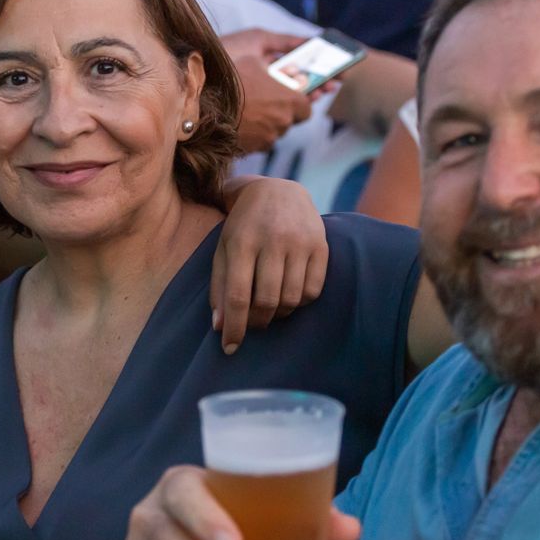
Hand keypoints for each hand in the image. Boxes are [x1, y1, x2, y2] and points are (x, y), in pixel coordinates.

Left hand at [213, 177, 327, 352]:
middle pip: (266, 301)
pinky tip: (289, 295)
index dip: (234, 327)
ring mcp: (300, 241)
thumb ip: (219, 286)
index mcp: (241, 241)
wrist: (278, 191)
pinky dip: (300, 302)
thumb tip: (219, 327)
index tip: (230, 349)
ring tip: (270, 308)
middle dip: (257, 323)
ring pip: (291, 299)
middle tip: (253, 324)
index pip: (237, 295)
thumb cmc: (244, 226)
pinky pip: (313, 290)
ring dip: (279, 314)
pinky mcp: (321, 245)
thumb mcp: (224, 249)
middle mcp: (272, 240)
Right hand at [222, 28, 312, 152]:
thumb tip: (301, 44)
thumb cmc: (226, 75)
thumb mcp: (253, 52)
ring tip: (247, 106)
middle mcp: (281, 123)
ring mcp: (265, 139)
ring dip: (265, 120)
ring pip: (272, 130)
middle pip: (289, 119)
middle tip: (265, 96)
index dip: (299, 99)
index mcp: (289, 101)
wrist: (197, 103)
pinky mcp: (249, 149)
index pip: (307, 107)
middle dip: (280, 109)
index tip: (290, 93)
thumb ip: (280, 50)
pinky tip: (238, 117)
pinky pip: (257, 140)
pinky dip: (251, 131)